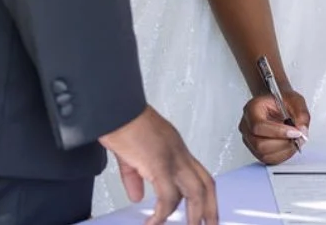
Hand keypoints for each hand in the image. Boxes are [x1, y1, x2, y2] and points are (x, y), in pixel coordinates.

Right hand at [100, 104, 217, 224]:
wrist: (115, 110)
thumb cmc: (121, 125)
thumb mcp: (130, 156)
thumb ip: (135, 177)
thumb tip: (136, 197)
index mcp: (176, 149)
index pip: (200, 175)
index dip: (207, 196)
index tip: (208, 213)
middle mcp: (180, 153)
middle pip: (206, 184)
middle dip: (210, 209)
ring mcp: (172, 158)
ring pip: (195, 192)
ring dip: (193, 216)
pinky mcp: (159, 164)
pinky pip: (167, 196)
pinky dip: (162, 213)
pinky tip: (153, 223)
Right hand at [239, 90, 309, 165]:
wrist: (276, 104)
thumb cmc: (281, 101)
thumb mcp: (295, 100)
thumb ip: (301, 114)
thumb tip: (302, 130)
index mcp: (252, 108)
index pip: (259, 126)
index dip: (278, 132)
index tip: (295, 132)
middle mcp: (246, 125)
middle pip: (260, 144)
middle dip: (283, 143)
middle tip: (298, 137)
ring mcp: (249, 139)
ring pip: (264, 154)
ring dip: (283, 150)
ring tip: (294, 140)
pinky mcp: (255, 150)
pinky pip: (267, 160)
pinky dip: (282, 155)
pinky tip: (289, 146)